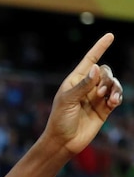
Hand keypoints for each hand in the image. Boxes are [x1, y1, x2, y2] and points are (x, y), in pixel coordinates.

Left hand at [45, 32, 122, 153]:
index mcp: (74, 81)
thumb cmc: (60, 120)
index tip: (110, 35)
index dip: (100, 47)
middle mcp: (87, 87)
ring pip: (112, 84)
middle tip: (99, 93)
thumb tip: (96, 68)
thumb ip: (83, 85)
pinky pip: (116, 97)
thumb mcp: (68, 101)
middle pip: (105, 72)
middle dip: (106, 79)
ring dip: (114, 88)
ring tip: (109, 99)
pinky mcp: (104, 109)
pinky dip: (117, 97)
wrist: (64, 141)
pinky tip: (114, 102)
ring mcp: (96, 97)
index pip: (90, 60)